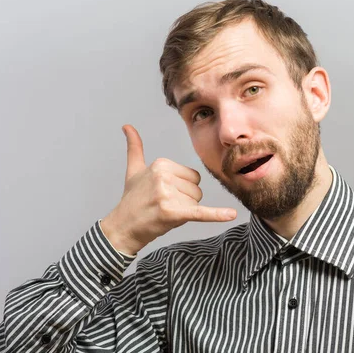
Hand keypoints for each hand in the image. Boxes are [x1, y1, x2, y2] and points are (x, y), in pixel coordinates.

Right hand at [100, 124, 236, 254]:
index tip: (163, 194)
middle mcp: (164, 176)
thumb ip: (134, 147)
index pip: (193, 176)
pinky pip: (201, 212)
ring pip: (197, 203)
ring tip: (164, 212)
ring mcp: (168, 194)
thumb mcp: (134, 170)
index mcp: (161, 164)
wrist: (123, 227)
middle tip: (163, 205)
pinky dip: (217, 215)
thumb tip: (127, 126)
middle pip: (197, 190)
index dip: (182, 189)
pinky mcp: (173, 213)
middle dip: (184, 201)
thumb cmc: (132, 200)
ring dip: (184, 211)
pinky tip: (231, 215)